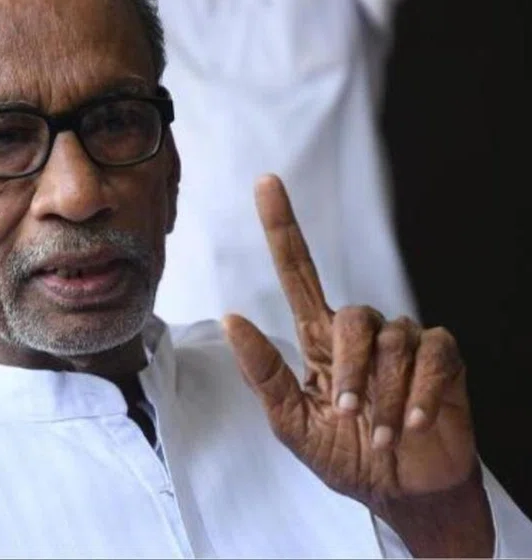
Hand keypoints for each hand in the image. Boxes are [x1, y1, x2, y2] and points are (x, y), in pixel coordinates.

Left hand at [223, 175, 492, 556]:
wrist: (399, 492)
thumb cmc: (345, 456)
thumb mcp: (293, 423)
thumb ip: (264, 373)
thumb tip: (232, 316)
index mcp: (320, 343)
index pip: (299, 273)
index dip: (282, 229)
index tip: (266, 183)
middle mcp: (362, 334)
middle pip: (352, 314)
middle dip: (352, 369)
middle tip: (351, 414)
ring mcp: (405, 344)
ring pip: (394, 339)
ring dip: (385, 394)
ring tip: (382, 432)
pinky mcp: (444, 360)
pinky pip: (434, 355)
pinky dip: (422, 393)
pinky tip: (413, 423)